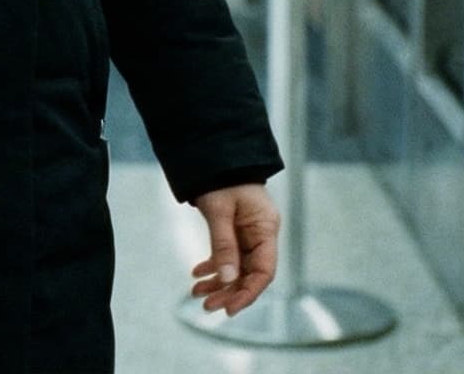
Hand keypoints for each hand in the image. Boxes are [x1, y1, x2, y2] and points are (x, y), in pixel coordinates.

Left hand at [186, 183, 280, 315]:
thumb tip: (226, 279)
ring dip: (219, 283)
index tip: (229, 308)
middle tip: (207, 306)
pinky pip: (227, 256)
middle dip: (229, 291)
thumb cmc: (221, 179)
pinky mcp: (236, 231)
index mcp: (266, 228)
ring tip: (197, 295)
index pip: (264, 271)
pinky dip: (213, 267)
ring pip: (237, 268)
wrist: (215, 155)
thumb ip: (223, 245)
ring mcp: (249, 233)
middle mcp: (261, 234)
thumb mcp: (219, 212)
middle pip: (249, 273)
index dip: (248, 292)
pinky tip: (197, 274)